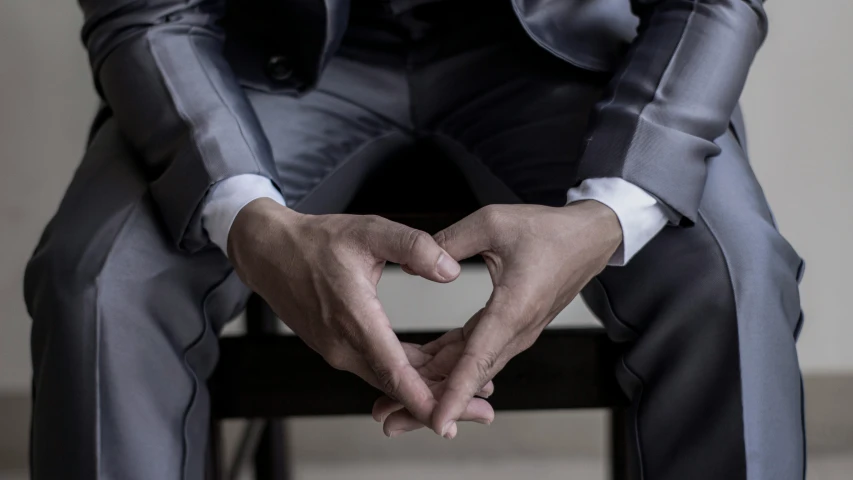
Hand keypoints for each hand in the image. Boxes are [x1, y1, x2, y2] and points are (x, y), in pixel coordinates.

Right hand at [228, 198, 470, 427]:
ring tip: (468, 389)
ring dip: (425, 386)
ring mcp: (338, 351)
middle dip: (439, 401)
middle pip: (396, 385)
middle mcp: (343, 345)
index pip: (393, 369)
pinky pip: (376, 367)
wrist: (269, 254)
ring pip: (388, 379)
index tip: (449, 415)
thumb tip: (451, 270)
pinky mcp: (337, 349)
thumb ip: (414, 247)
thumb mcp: (370, 231)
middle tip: (483, 408)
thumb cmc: (316, 241)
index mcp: (354, 318)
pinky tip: (434, 367)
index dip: (422, 396)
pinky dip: (406, 372)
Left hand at [381, 201, 622, 437]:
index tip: (436, 421)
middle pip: (469, 378)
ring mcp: (515, 334)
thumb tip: (409, 265)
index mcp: (513, 308)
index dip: (455, 393)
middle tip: (389, 421)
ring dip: (435, 388)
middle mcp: (516, 331)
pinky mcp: (510, 329)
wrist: (588, 240)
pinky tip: (422, 372)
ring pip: (470, 370)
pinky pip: (475, 354)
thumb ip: (448, 242)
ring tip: (395, 405)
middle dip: (430, 403)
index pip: (478, 359)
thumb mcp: (492, 222)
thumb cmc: (548, 230)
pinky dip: (448, 366)